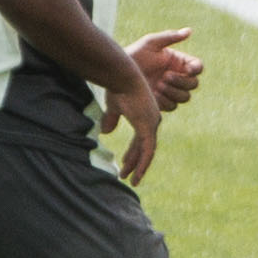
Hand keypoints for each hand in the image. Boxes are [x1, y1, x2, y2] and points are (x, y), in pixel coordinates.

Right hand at [97, 65, 161, 184]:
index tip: (125, 162)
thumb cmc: (118, 88)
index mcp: (145, 117)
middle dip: (135, 162)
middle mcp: (152, 122)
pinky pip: (147, 150)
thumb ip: (111, 119)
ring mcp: (152, 124)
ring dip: (138, 166)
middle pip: (144, 148)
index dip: (133, 153)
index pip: (141, 140)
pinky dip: (143, 164)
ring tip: (130, 179)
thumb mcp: (113, 107)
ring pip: (147, 152)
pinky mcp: (148, 127)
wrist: (123, 78)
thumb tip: (105, 132)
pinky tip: (137, 175)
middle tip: (126, 174)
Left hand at [129, 28, 203, 109]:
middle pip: (193, 84)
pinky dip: (165, 101)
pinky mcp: (162, 103)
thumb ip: (169, 37)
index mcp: (179, 63)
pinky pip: (172, 106)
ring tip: (158, 86)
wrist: (116, 73)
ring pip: (184, 97)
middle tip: (165, 77)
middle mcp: (178, 78)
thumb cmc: (134, 55)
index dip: (196, 69)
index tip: (189, 70)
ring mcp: (170, 92)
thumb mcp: (150, 43)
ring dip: (173, 92)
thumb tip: (189, 30)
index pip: (197, 67)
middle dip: (181, 82)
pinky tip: (153, 95)